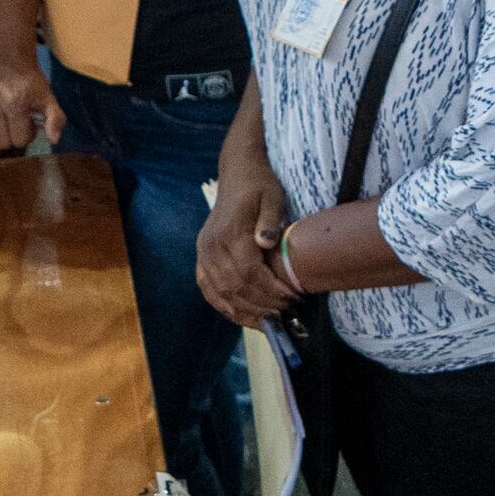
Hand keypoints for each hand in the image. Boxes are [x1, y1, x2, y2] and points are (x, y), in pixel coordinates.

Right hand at [0, 59, 52, 153]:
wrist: (10, 60)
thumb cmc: (30, 83)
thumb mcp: (48, 98)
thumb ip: (55, 119)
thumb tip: (54, 139)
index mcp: (15, 102)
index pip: (19, 140)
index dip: (27, 134)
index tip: (27, 121)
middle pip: (2, 143)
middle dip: (11, 136)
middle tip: (14, 120)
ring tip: (2, 120)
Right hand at [197, 175, 299, 326]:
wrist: (237, 175)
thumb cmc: (260, 186)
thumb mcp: (272, 197)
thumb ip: (270, 221)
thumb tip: (267, 243)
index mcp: (230, 232)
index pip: (249, 272)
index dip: (271, 290)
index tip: (292, 297)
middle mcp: (212, 246)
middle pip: (236, 287)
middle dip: (263, 304)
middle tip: (287, 312)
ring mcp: (204, 253)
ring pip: (222, 293)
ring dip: (246, 312)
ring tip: (270, 320)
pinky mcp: (202, 258)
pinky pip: (209, 289)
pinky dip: (225, 306)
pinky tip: (242, 316)